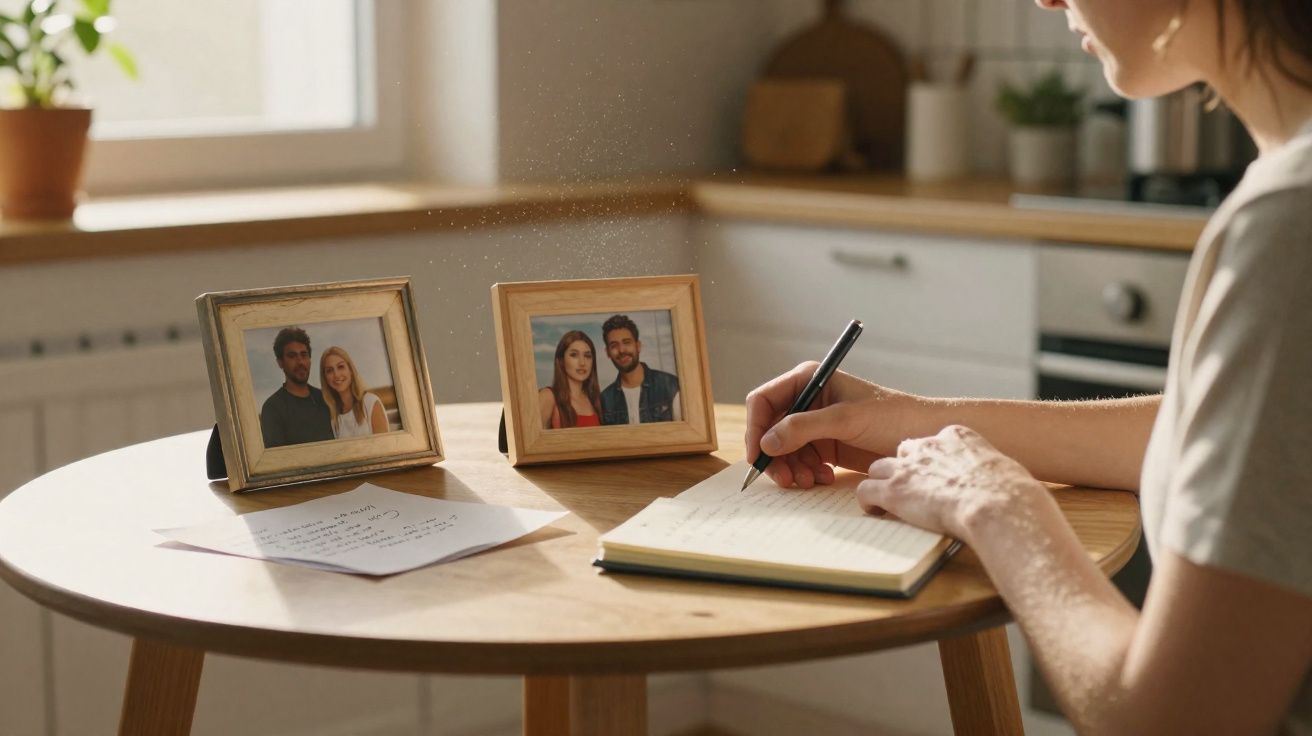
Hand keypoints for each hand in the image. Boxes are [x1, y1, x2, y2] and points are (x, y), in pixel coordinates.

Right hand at [745, 363, 915, 488]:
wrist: (924, 435)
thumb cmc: (892, 416)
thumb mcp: (846, 419)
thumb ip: (803, 428)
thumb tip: (766, 443)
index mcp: (809, 380)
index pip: (764, 401)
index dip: (756, 427)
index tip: (758, 455)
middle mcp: (808, 401)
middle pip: (770, 429)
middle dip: (774, 455)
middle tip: (785, 479)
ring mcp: (816, 425)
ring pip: (784, 450)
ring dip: (791, 468)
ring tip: (809, 481)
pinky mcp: (826, 446)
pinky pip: (801, 461)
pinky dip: (806, 473)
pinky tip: (824, 478)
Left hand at [855, 424, 1046, 539]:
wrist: (996, 504)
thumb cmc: (1010, 494)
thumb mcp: (1004, 470)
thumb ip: (991, 472)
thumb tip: (1002, 485)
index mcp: (958, 436)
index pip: (934, 441)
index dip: (932, 460)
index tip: (935, 475)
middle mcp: (928, 445)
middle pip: (904, 451)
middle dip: (905, 468)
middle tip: (910, 489)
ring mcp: (908, 467)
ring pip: (879, 468)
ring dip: (882, 483)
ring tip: (887, 502)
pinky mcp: (893, 489)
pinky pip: (866, 490)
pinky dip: (868, 502)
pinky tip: (876, 513)